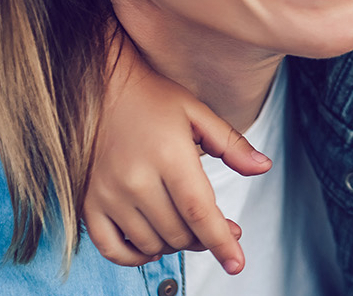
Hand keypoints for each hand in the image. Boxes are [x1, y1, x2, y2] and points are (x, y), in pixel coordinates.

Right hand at [83, 34, 271, 274]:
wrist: (97, 88)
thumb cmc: (153, 100)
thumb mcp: (198, 114)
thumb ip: (232, 144)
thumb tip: (264, 168)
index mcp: (169, 156)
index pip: (200, 213)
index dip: (221, 242)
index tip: (237, 264)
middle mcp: (136, 179)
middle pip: (179, 232)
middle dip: (204, 238)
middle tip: (217, 226)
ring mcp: (108, 194)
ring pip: (151, 243)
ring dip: (174, 244)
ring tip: (185, 226)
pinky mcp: (88, 203)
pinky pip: (112, 249)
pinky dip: (135, 256)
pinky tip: (152, 244)